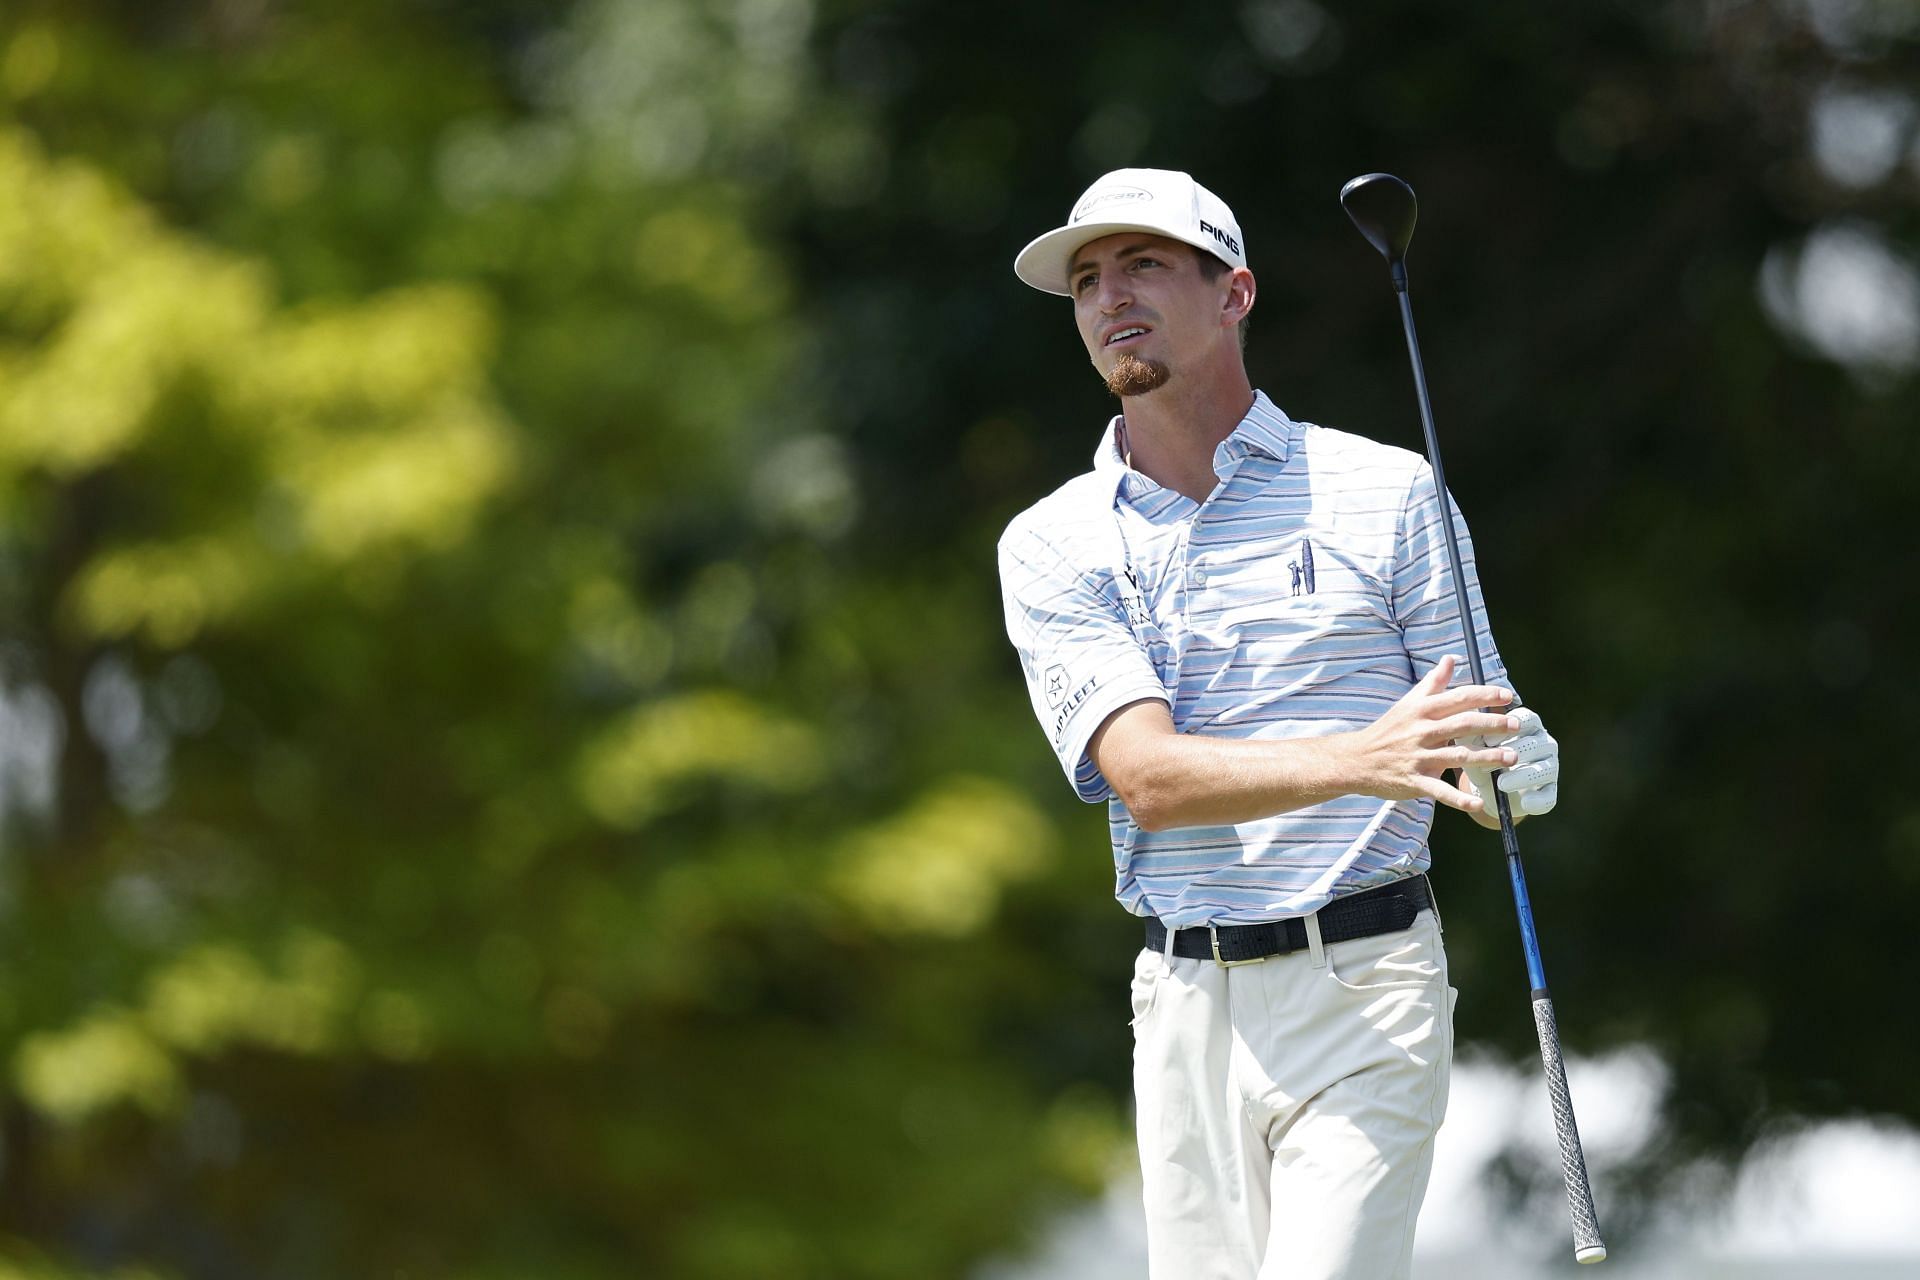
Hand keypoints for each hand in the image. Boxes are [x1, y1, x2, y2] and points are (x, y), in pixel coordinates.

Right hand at [1342, 656, 1520, 813]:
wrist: (1358, 759)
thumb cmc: (1389, 729)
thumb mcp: (1409, 702)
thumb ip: (1433, 681)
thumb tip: (1451, 658)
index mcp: (1422, 710)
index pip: (1458, 698)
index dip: (1484, 696)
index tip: (1507, 696)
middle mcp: (1421, 731)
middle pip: (1462, 724)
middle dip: (1492, 724)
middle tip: (1516, 725)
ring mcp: (1418, 757)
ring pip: (1457, 756)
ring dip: (1486, 758)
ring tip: (1510, 758)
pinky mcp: (1415, 780)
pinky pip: (1439, 790)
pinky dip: (1458, 799)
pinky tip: (1478, 804)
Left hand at [1462, 706, 1558, 817]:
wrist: (1487, 786)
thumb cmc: (1480, 755)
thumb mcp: (1472, 744)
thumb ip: (1468, 733)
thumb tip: (1461, 723)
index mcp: (1528, 724)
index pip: (1526, 718)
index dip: (1508, 728)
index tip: (1487, 740)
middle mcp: (1544, 742)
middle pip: (1536, 744)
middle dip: (1514, 752)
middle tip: (1490, 762)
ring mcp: (1551, 766)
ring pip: (1543, 770)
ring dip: (1522, 776)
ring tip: (1501, 783)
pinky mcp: (1550, 790)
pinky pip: (1548, 796)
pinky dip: (1538, 800)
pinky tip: (1524, 803)